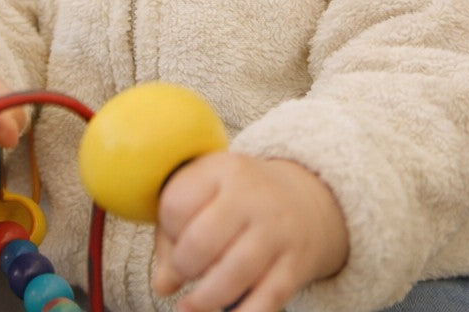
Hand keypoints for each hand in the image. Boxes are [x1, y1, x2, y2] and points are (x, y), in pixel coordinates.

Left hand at [152, 153, 348, 311]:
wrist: (304, 199)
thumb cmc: (240, 199)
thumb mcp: (206, 192)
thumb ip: (174, 234)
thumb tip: (164, 284)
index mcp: (224, 170)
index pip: (176, 205)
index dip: (167, 229)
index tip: (177, 235)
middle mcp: (253, 197)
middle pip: (201, 241)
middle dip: (183, 266)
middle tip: (185, 271)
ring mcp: (277, 232)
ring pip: (232, 276)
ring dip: (203, 300)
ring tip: (193, 304)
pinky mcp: (294, 266)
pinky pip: (264, 303)